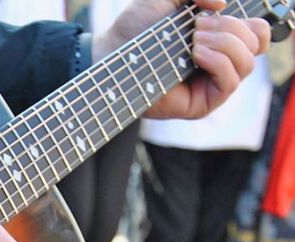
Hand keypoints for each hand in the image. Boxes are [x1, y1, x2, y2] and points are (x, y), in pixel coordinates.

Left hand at [93, 0, 269, 119]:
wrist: (111, 52)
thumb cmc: (137, 28)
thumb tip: (222, 4)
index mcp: (219, 40)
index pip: (257, 34)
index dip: (249, 21)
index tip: (214, 15)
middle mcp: (219, 63)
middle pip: (255, 44)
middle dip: (230, 28)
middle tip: (197, 27)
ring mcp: (211, 84)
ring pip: (247, 63)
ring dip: (224, 44)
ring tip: (193, 41)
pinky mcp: (201, 103)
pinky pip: (230, 83)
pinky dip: (219, 63)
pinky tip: (196, 54)